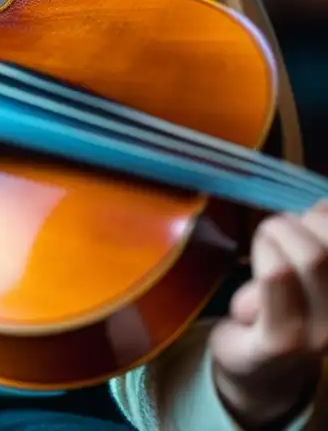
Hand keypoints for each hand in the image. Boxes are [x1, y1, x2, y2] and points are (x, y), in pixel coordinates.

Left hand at [210, 199, 327, 427]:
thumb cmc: (283, 313)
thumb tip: (323, 203)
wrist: (256, 373)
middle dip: (299, 222)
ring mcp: (319, 334)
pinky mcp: (282, 340)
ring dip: (278, 232)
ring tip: (266, 238)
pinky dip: (266, 252)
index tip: (311, 211)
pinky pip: (277, 277)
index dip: (327, 215)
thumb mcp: (309, 279)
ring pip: (310, 257)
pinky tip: (258, 252)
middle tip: (277, 226)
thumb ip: (319, 245)